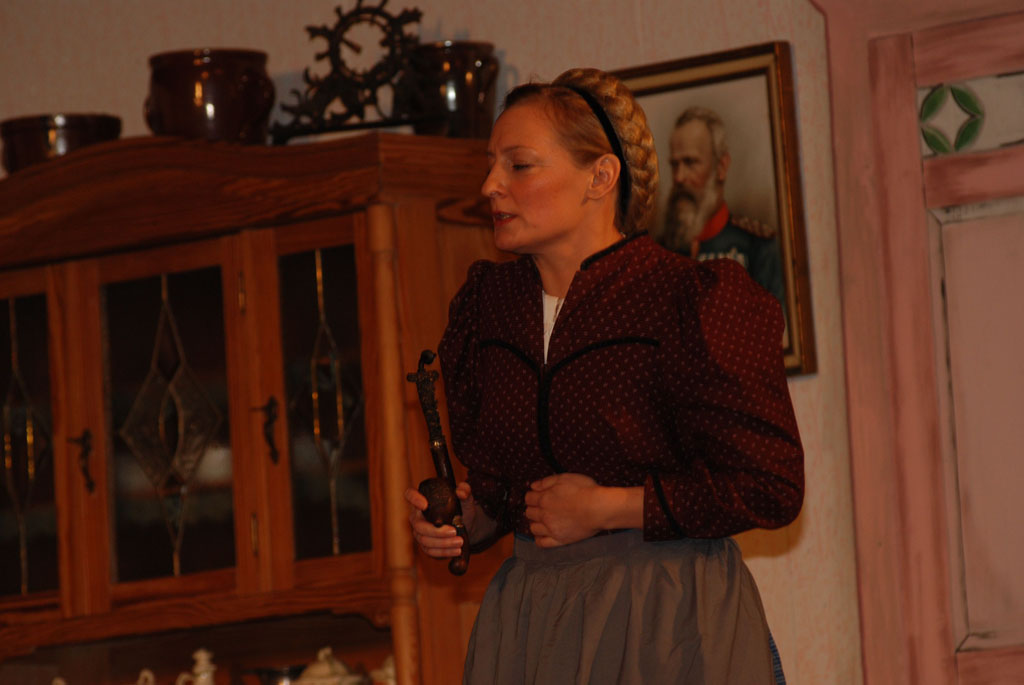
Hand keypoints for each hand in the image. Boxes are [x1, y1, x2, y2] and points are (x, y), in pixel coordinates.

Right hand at [405, 481, 479, 558]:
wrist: (467, 525)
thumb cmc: (462, 508)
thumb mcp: (466, 498)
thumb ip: (465, 491)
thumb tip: (461, 492)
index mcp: (423, 500)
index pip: (410, 495)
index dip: (413, 499)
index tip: (424, 504)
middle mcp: (418, 517)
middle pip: (418, 525)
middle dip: (436, 531)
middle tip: (454, 531)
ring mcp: (420, 533)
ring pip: (424, 541)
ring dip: (443, 543)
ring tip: (459, 541)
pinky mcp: (426, 546)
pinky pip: (430, 551)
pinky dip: (444, 552)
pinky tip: (456, 550)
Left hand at [524, 474, 643, 547]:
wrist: (599, 508)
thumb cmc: (585, 491)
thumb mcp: (564, 478)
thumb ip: (546, 482)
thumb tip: (533, 486)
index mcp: (544, 499)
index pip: (528, 498)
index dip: (532, 496)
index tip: (537, 496)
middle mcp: (544, 515)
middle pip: (529, 513)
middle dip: (533, 509)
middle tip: (541, 507)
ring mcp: (551, 529)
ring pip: (533, 528)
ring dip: (535, 523)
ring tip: (543, 520)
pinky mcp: (559, 540)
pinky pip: (542, 543)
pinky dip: (539, 539)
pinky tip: (543, 535)